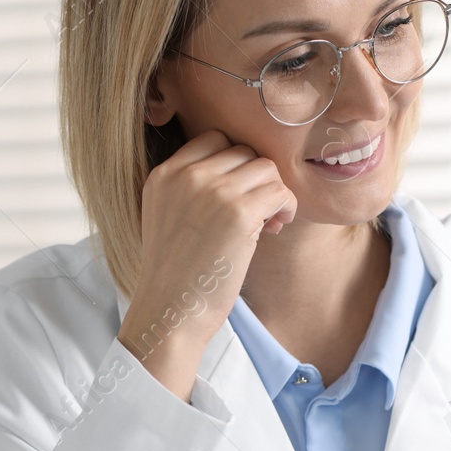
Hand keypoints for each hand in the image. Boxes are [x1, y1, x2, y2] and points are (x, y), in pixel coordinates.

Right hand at [117, 130, 295, 398]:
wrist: (171, 311)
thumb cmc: (178, 275)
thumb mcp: (170, 217)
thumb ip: (195, 189)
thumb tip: (248, 171)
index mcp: (163, 174)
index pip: (214, 139)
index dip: (235, 165)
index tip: (238, 196)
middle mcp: (186, 175)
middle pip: (243, 151)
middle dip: (257, 181)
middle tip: (259, 214)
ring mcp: (212, 190)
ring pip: (266, 167)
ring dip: (274, 193)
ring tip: (267, 223)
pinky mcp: (238, 212)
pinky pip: (280, 191)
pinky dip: (287, 207)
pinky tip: (275, 229)